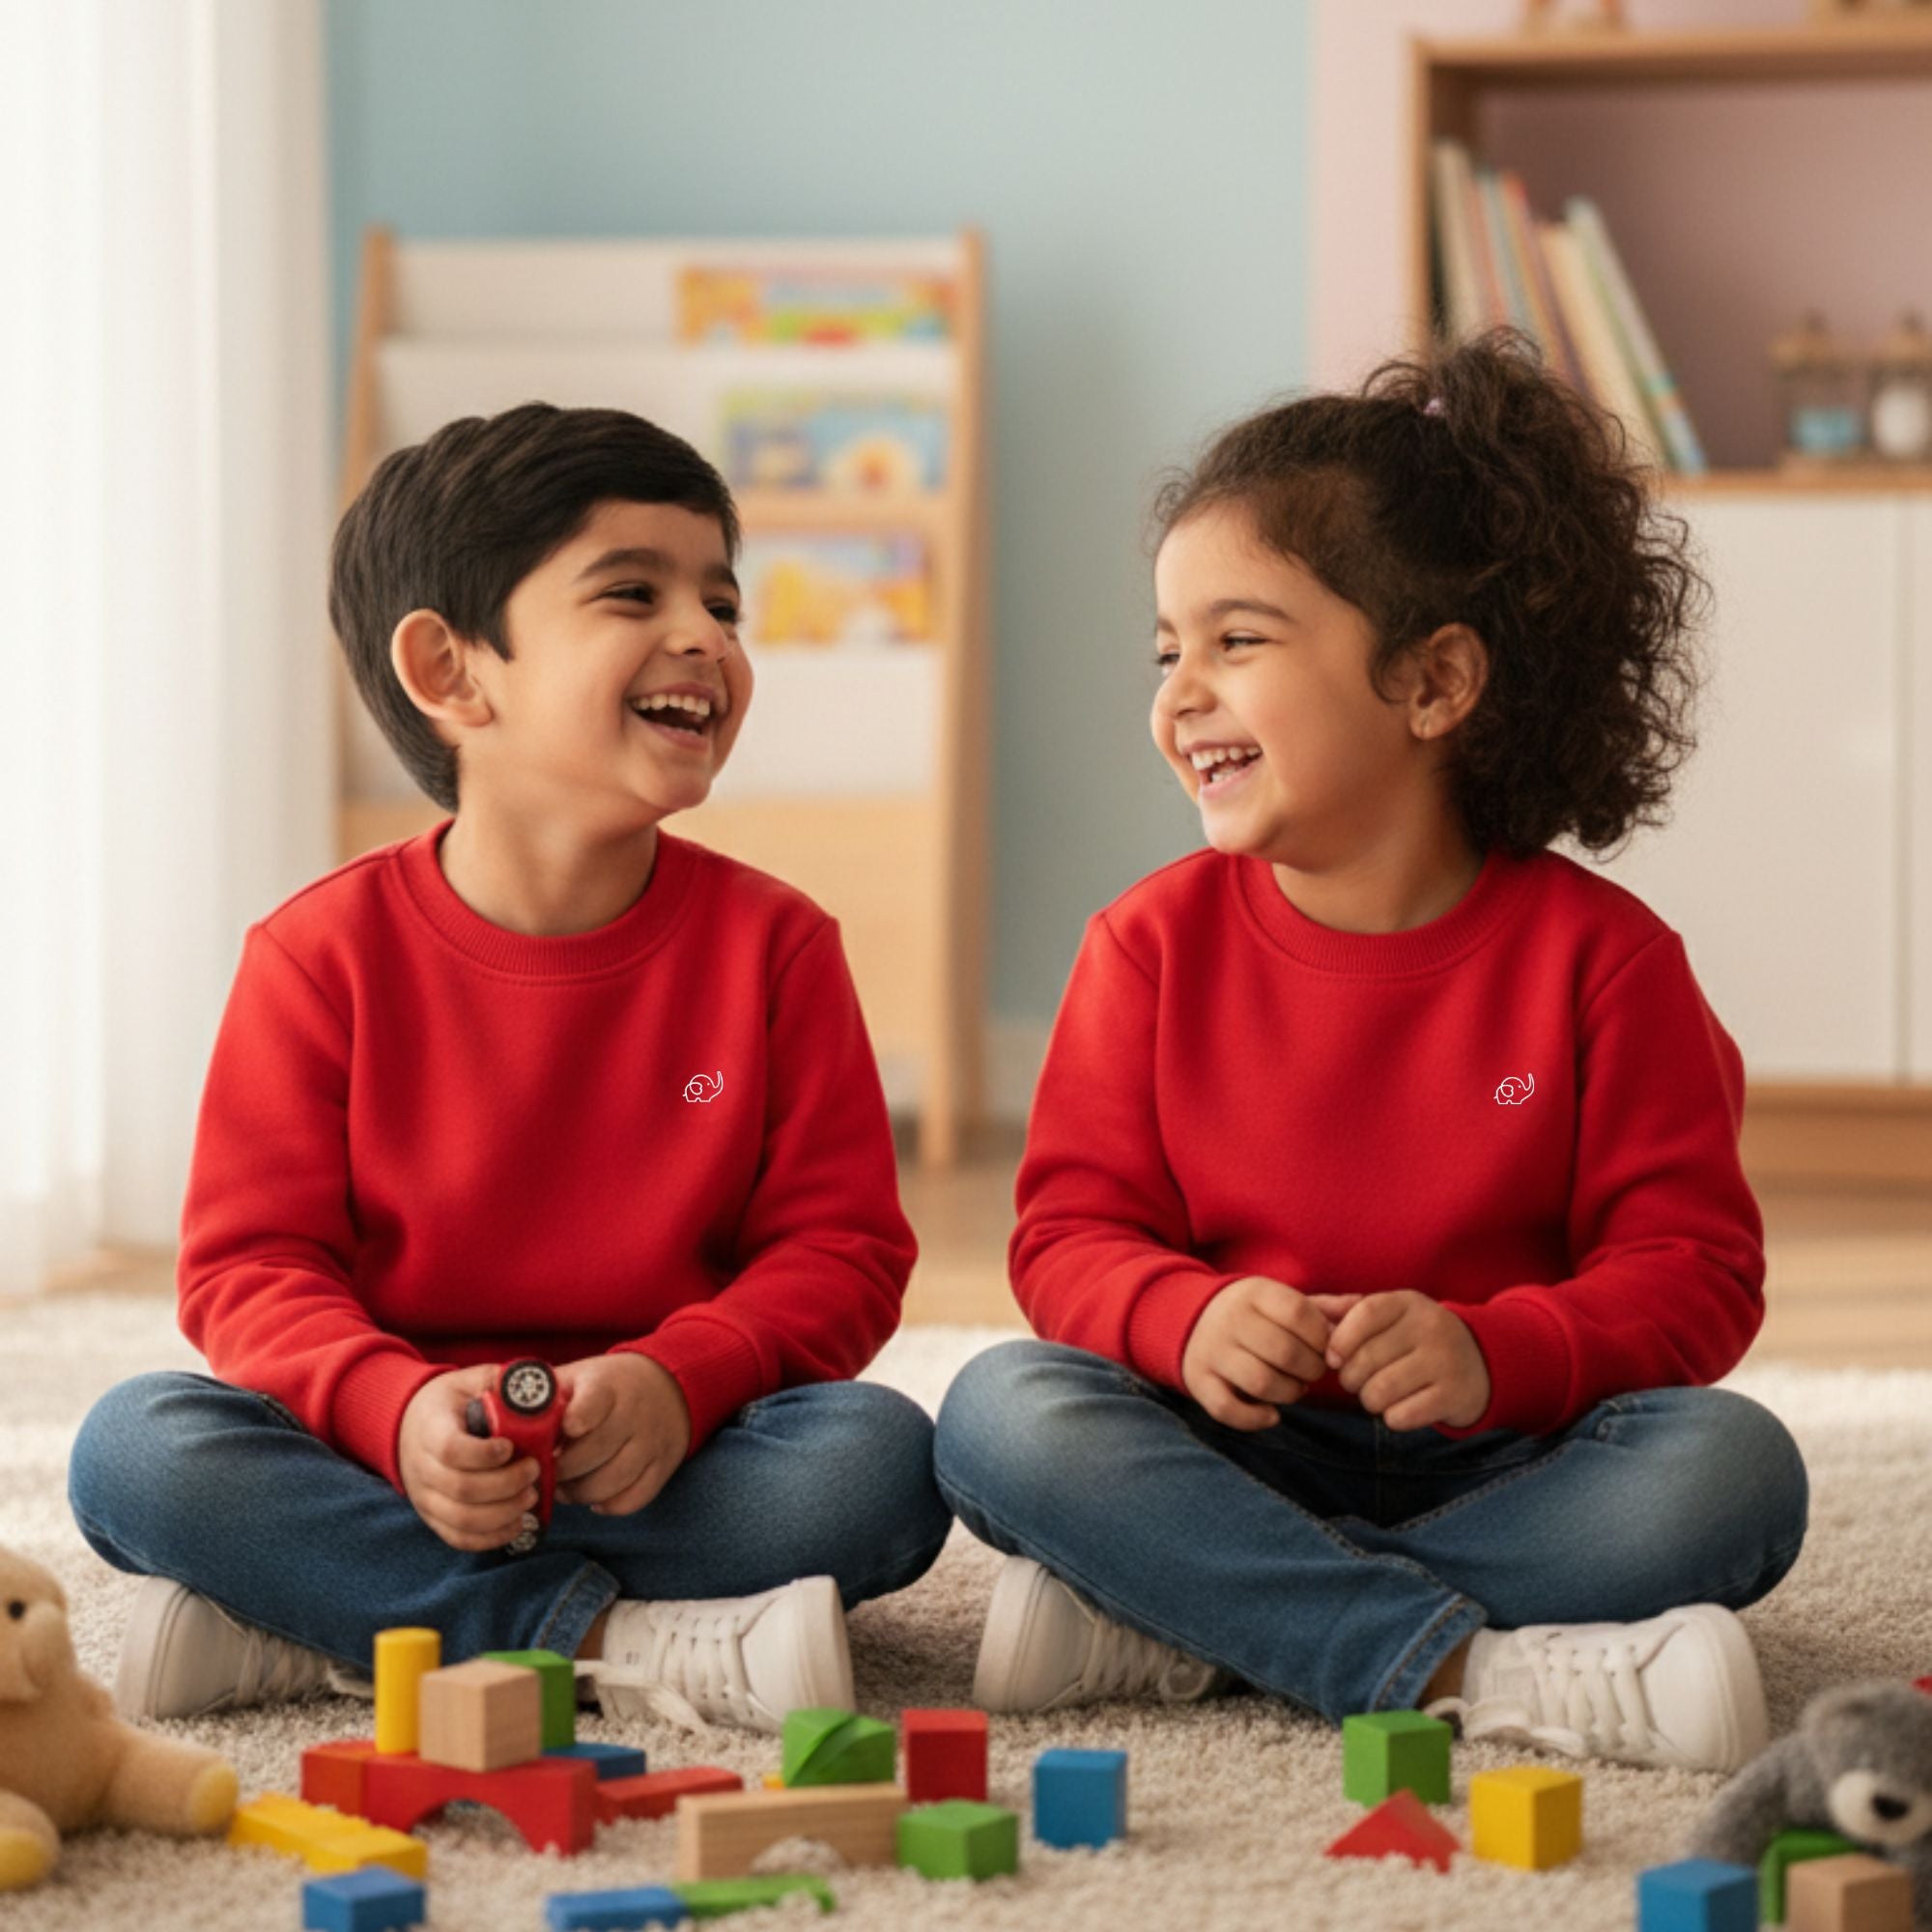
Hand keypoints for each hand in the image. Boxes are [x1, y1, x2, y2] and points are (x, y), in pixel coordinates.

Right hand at [398, 1364, 542, 1552]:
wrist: (411, 1426)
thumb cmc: (451, 1403)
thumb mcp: (470, 1381)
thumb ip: (500, 1382)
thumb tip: (538, 1389)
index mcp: (430, 1429)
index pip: (451, 1450)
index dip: (484, 1454)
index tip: (511, 1447)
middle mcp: (422, 1468)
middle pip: (463, 1489)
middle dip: (507, 1484)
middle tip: (534, 1470)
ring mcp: (425, 1498)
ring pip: (463, 1519)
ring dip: (504, 1512)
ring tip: (531, 1496)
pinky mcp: (433, 1519)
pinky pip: (460, 1538)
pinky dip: (492, 1537)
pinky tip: (517, 1522)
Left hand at [553, 1353, 691, 1515]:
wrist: (668, 1386)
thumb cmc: (608, 1386)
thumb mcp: (579, 1377)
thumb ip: (545, 1397)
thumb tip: (497, 1421)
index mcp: (608, 1386)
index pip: (594, 1404)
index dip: (577, 1419)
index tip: (564, 1431)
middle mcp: (634, 1414)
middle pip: (595, 1453)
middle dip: (562, 1471)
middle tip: (544, 1475)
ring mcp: (651, 1442)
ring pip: (611, 1482)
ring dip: (580, 1493)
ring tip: (565, 1488)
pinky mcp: (662, 1467)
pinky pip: (633, 1499)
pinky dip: (608, 1505)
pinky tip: (594, 1497)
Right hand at [1180, 1276, 1333, 1431]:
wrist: (1192, 1319)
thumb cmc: (1253, 1314)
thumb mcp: (1281, 1300)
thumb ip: (1324, 1307)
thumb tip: (1364, 1306)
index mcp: (1254, 1293)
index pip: (1298, 1313)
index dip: (1321, 1336)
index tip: (1326, 1348)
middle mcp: (1230, 1320)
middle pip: (1284, 1351)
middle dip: (1311, 1369)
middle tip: (1314, 1371)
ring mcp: (1212, 1352)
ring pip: (1260, 1382)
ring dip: (1289, 1393)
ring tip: (1295, 1388)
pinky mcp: (1199, 1381)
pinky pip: (1227, 1409)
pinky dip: (1254, 1419)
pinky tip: (1272, 1415)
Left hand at [1319, 1290, 1491, 1431]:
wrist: (1481, 1363)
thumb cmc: (1417, 1339)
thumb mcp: (1390, 1315)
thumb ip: (1346, 1310)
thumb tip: (1306, 1306)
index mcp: (1408, 1303)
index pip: (1364, 1314)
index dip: (1340, 1339)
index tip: (1334, 1359)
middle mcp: (1430, 1328)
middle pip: (1367, 1358)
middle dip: (1351, 1378)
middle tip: (1357, 1382)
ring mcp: (1445, 1362)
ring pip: (1381, 1390)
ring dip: (1369, 1401)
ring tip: (1377, 1395)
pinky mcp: (1454, 1396)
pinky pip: (1402, 1415)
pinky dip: (1392, 1418)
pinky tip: (1401, 1408)